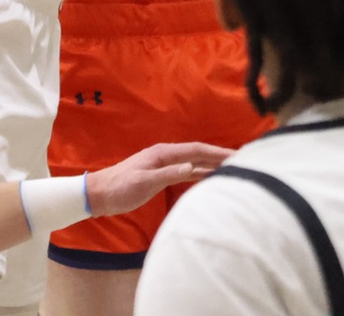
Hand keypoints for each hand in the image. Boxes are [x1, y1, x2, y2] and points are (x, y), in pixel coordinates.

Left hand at [85, 142, 232, 215]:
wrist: (100, 194)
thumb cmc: (120, 188)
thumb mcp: (143, 182)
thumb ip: (168, 174)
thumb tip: (192, 166)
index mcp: (163, 154)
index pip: (196, 150)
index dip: (217, 152)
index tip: (237, 155)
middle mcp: (166, 155)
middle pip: (198, 153)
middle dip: (219, 155)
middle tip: (243, 160)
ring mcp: (164, 164)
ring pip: (194, 161)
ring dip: (211, 164)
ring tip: (232, 167)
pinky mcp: (161, 174)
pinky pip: (186, 170)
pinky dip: (200, 172)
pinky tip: (209, 177)